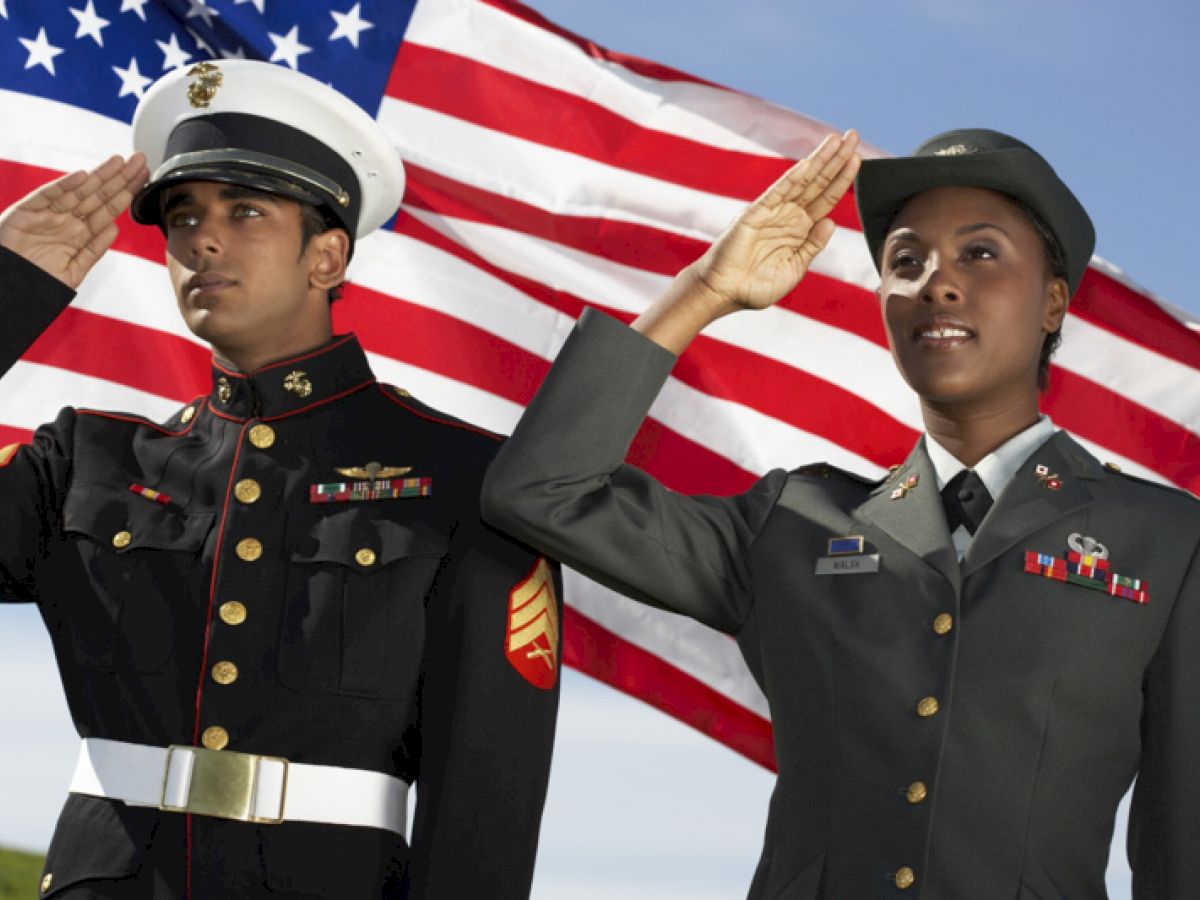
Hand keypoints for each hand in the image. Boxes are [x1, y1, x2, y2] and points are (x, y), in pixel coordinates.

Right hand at [0, 154, 147, 288]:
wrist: (8, 288)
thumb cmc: (38, 280)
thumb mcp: (74, 270)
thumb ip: (94, 250)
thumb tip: (114, 228)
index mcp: (80, 233)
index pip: (109, 209)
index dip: (127, 193)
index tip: (144, 178)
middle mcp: (67, 220)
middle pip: (99, 195)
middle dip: (120, 178)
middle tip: (140, 160)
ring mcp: (48, 214)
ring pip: (78, 191)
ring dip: (99, 176)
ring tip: (119, 162)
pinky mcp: (26, 212)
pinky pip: (47, 196)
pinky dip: (63, 186)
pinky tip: (82, 176)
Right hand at [693, 129, 859, 312]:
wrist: (724, 293)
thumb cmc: (755, 286)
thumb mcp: (794, 269)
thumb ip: (812, 246)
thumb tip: (830, 222)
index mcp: (800, 229)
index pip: (827, 198)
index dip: (843, 178)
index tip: (858, 158)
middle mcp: (788, 215)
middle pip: (818, 182)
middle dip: (836, 159)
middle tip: (853, 135)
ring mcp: (772, 212)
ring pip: (802, 181)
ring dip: (820, 160)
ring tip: (838, 140)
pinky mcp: (755, 213)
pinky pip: (778, 192)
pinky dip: (793, 177)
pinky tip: (809, 163)